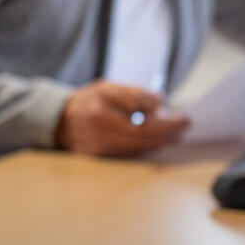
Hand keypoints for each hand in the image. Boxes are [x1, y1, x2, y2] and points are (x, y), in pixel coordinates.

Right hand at [53, 80, 188, 156]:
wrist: (59, 120)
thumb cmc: (88, 100)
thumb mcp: (108, 87)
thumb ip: (134, 93)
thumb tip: (160, 102)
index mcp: (101, 108)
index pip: (142, 119)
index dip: (166, 122)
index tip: (184, 118)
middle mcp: (98, 129)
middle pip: (142, 136)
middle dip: (167, 133)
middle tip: (185, 127)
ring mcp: (97, 146)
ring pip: (137, 148)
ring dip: (160, 142)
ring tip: (176, 135)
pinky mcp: (98, 158)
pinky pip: (129, 155)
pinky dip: (146, 148)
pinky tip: (157, 142)